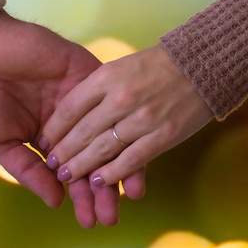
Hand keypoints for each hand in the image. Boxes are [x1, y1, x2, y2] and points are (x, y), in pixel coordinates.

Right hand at [0, 10, 127, 226]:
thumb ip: (28, 170)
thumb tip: (56, 202)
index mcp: (48, 138)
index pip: (73, 172)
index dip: (82, 197)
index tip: (92, 221)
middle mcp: (71, 122)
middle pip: (96, 159)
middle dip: (104, 189)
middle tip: (112, 215)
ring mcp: (83, 99)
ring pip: (109, 134)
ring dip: (120, 163)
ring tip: (130, 194)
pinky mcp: (89, 74)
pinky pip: (110, 101)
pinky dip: (120, 123)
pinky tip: (131, 145)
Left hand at [43, 45, 213, 187]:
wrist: (202, 65)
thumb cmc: (158, 65)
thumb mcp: (121, 66)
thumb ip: (97, 87)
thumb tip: (71, 112)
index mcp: (108, 76)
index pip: (70, 107)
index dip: (54, 128)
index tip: (44, 141)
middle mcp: (121, 98)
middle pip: (83, 132)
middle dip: (63, 152)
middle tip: (52, 165)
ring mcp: (142, 118)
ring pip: (103, 149)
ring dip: (82, 167)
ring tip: (68, 177)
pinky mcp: (162, 136)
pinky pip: (131, 160)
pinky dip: (112, 174)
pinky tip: (99, 182)